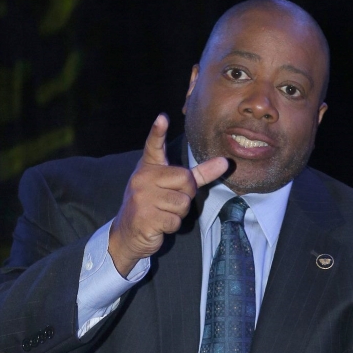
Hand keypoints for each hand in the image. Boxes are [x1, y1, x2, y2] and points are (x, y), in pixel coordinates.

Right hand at [108, 113, 227, 276]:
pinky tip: (159, 225)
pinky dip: (172, 226)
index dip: (158, 132)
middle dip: (186, 195)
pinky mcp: (144, 217)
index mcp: (149, 167)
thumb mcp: (172, 187)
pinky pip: (174, 220)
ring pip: (182, 203)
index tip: (162, 118)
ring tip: (163, 213)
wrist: (127, 234)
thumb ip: (198, 174)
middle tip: (170, 201)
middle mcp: (143, 178)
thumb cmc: (153, 206)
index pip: (154, 146)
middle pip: (185, 180)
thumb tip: (225, 162)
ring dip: (179, 213)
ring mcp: (141, 198)